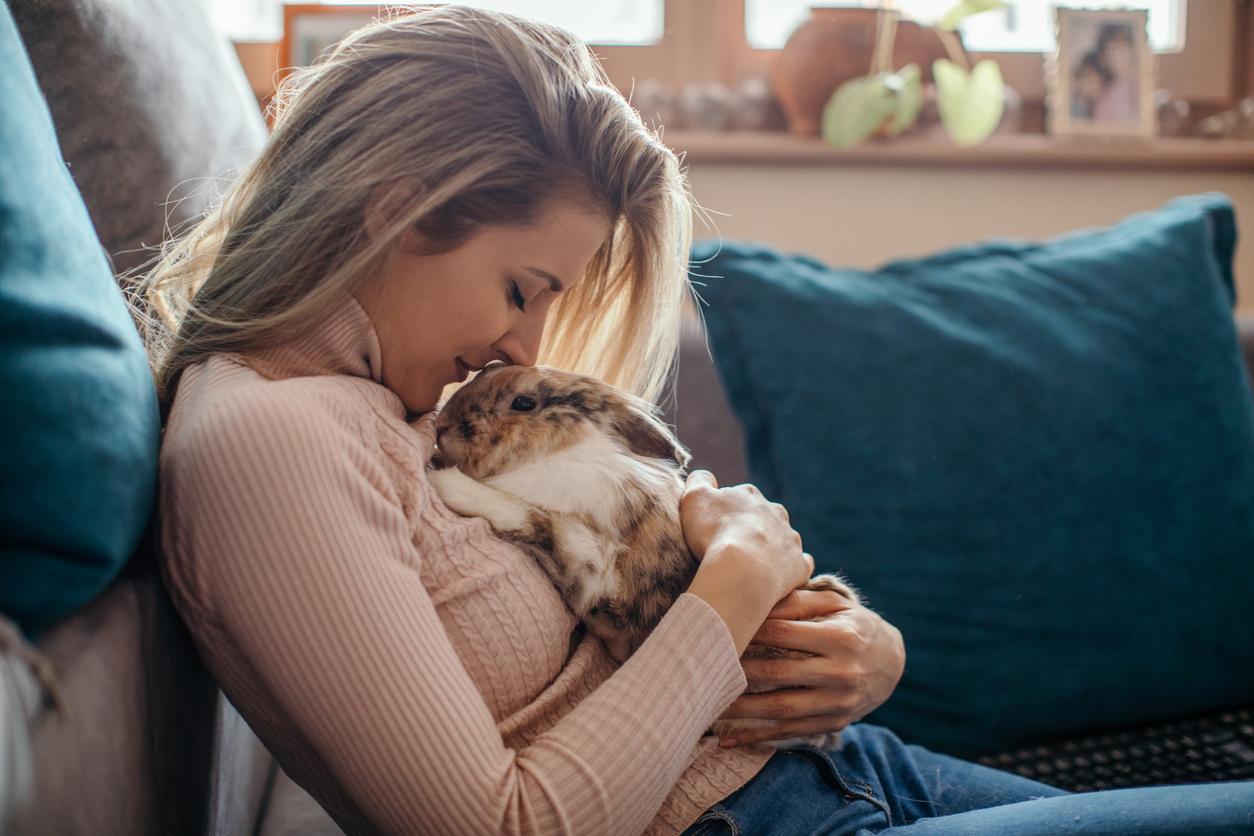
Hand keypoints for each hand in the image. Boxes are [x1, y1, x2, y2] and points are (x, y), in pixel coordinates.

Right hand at [680, 471, 812, 653]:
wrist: (741, 570)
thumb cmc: (714, 532)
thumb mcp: (694, 498)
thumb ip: (699, 481)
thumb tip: (705, 478)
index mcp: (750, 495)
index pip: (738, 498)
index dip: (725, 512)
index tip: (714, 528)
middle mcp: (775, 512)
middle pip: (763, 516)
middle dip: (751, 527)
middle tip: (731, 547)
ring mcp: (790, 539)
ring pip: (782, 538)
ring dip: (770, 547)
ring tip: (751, 565)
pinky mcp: (798, 564)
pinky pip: (799, 563)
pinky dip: (791, 567)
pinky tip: (778, 576)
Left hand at [715, 587, 904, 746]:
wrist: (894, 663)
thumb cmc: (855, 626)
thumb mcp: (837, 606)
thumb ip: (800, 601)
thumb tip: (759, 599)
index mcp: (841, 638)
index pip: (785, 633)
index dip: (750, 630)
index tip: (717, 628)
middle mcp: (842, 673)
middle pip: (779, 673)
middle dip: (738, 671)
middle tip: (702, 667)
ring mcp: (838, 703)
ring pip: (782, 709)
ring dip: (741, 711)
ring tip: (706, 707)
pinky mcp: (834, 723)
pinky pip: (791, 732)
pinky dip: (759, 738)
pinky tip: (730, 741)